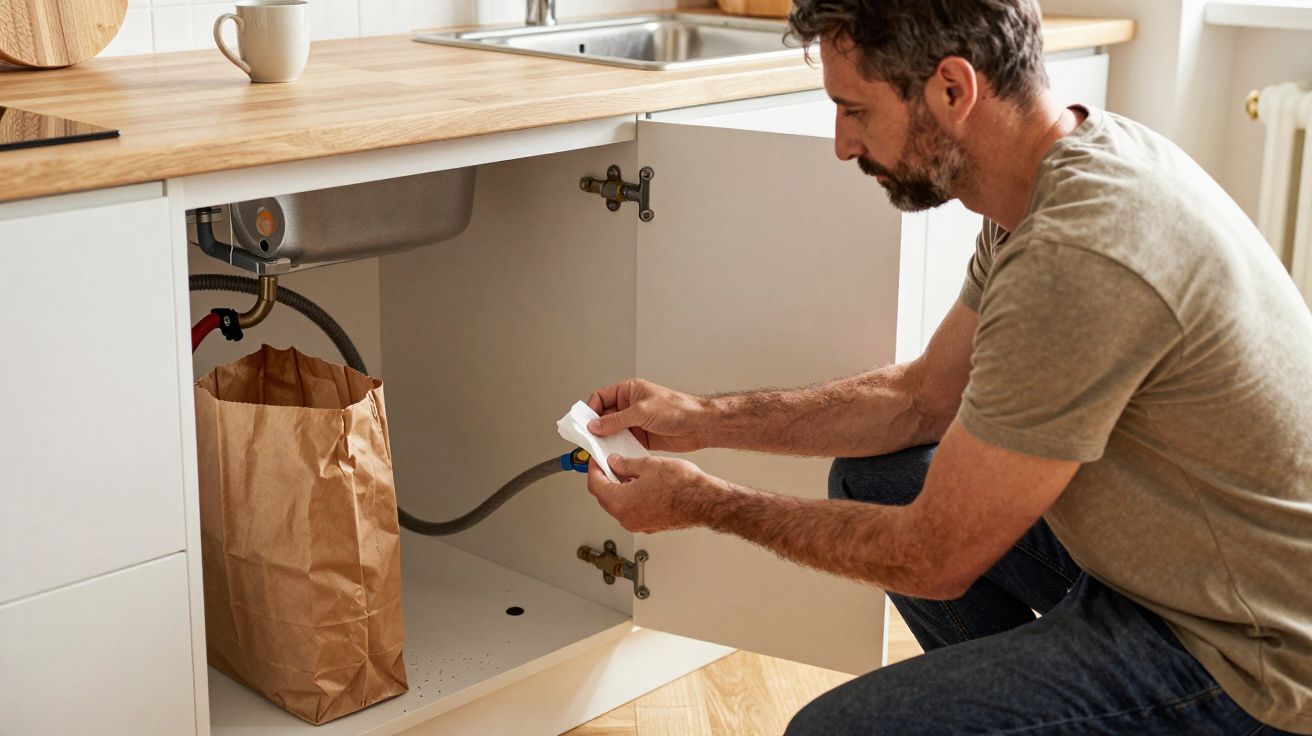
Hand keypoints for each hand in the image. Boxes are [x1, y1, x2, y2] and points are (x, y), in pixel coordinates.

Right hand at [586, 378, 708, 452]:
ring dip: (606, 440)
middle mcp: (630, 406)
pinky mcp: (641, 437)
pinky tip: (613, 455)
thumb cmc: (678, 409)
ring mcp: (635, 422)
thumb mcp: (642, 411)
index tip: (584, 422)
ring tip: (598, 449)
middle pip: (604, 416)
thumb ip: (616, 420)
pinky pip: (623, 442)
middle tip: (587, 438)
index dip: (591, 409)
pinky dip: (617, 449)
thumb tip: (596, 425)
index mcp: (629, 391)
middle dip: (596, 427)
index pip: (601, 397)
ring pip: (613, 431)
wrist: (699, 426)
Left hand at [586, 454, 714, 532]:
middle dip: (605, 479)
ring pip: (619, 505)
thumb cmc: (682, 486)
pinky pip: (633, 511)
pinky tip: (641, 484)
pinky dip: (631, 498)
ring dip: (619, 489)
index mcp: (621, 502)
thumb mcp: (648, 465)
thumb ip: (626, 464)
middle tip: (610, 464)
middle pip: (604, 497)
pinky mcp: (650, 525)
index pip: (595, 485)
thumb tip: (615, 463)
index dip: (593, 469)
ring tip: (629, 472)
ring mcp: (638, 524)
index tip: (596, 460)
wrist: (704, 501)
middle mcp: (626, 518)